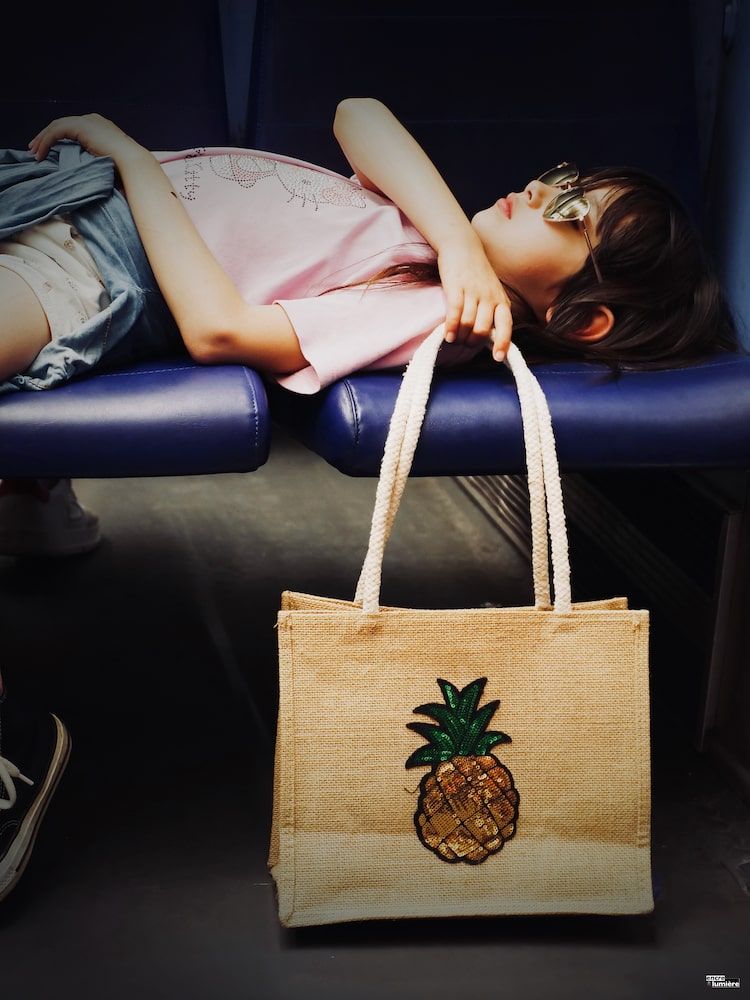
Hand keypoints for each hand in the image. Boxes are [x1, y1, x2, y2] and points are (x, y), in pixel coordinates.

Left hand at [28, 114, 144, 165]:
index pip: (72, 127)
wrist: (131, 160)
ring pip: (56, 126)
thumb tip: (87, 166)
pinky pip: (56, 132)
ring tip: (34, 153)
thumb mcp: (108, 157)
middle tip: (35, 148)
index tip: (48, 149)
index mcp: (99, 125)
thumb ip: (96, 155)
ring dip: (42, 140)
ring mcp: (86, 120)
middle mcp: (91, 119)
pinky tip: (40, 153)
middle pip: (62, 124)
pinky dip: (46, 142)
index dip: (58, 137)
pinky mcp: (80, 126)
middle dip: (46, 136)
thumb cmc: (125, 166)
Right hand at [437, 237, 512, 361]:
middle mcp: (489, 297)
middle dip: (473, 342)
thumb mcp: (492, 292)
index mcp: (501, 300)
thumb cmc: (477, 274)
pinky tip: (447, 335)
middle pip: (483, 329)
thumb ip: (491, 312)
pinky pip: (455, 313)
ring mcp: (473, 292)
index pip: (506, 325)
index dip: (503, 343)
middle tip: (465, 343)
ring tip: (454, 339)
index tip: (498, 357)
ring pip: (468, 323)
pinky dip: (451, 327)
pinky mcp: (456, 288)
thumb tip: (488, 337)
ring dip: (460, 336)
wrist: (462, 247)